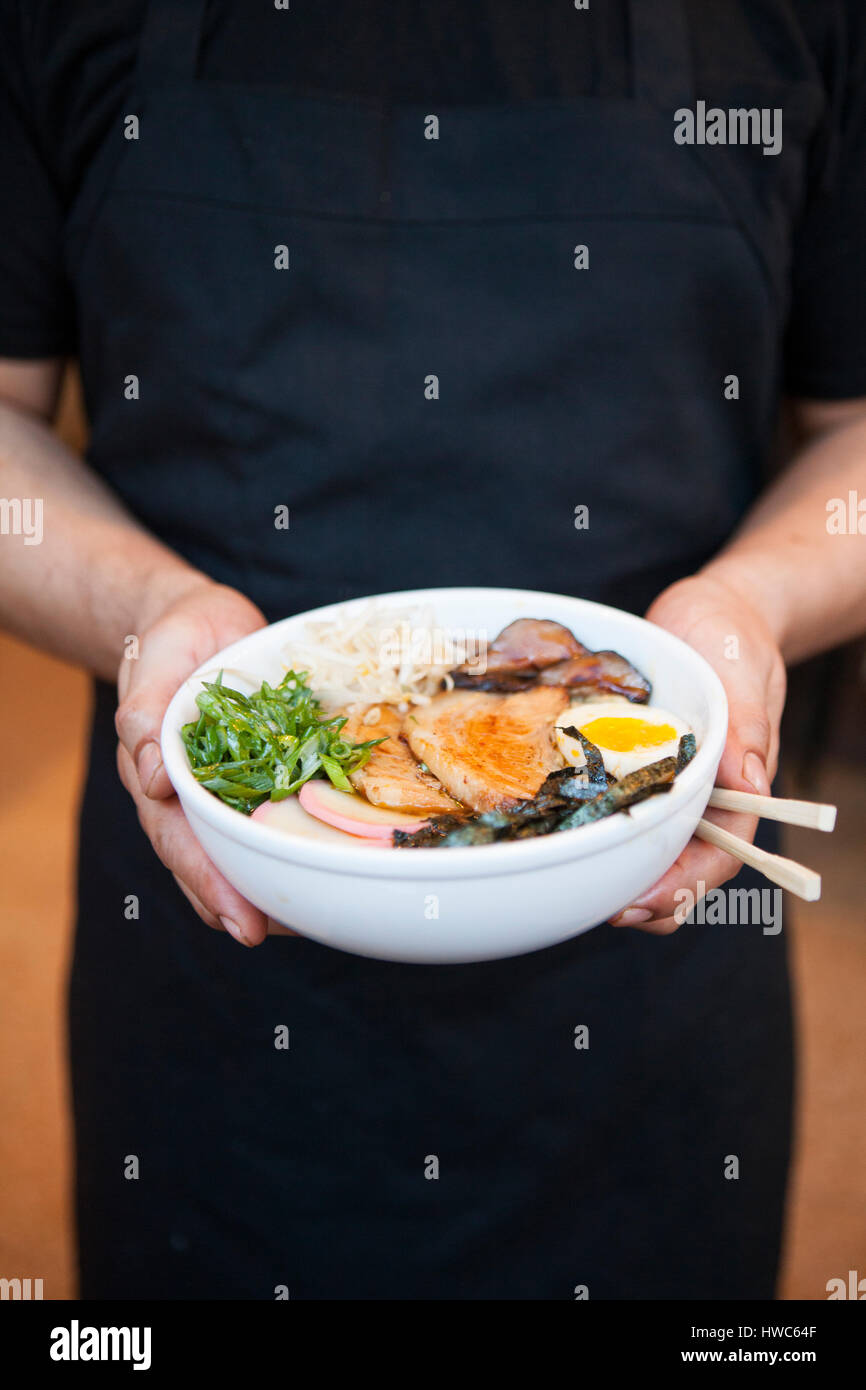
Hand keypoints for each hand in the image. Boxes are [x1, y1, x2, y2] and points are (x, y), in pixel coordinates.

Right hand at [115, 577, 271, 945]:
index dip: (207, 882)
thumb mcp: (155, 664)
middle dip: (238, 899)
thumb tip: (151, 774)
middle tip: (268, 935)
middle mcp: (196, 794)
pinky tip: (327, 862)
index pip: (180, 840)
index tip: (235, 919)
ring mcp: (233, 787)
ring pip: (247, 844)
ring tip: (304, 923)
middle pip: (213, 856)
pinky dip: (299, 838)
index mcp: (161, 778)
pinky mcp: (269, 772)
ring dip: (270, 881)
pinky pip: (282, 810)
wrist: (203, 622)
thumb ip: (144, 713)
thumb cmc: (171, 644)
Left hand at [608, 571, 785, 933]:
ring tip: (579, 889)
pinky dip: (596, 831)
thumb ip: (747, 723)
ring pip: (646, 849)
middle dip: (645, 898)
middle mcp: (701, 796)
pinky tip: (563, 839)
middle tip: (602, 909)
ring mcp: (665, 787)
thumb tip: (752, 782)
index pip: (720, 855)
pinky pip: (615, 811)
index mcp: (737, 786)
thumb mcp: (742, 667)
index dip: (683, 886)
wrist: (705, 612)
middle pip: (680, 869)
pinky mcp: (630, 770)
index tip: (642, 902)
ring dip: (618, 874)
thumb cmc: (731, 634)